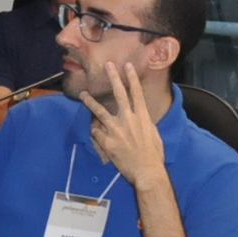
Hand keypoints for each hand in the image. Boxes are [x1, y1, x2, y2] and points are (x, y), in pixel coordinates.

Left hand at [83, 63, 168, 192]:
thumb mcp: (153, 135)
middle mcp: (129, 119)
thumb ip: (144, 123)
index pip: (136, 93)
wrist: (147, 171)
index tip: (127, 66)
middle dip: (113, 78)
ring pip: (100, 111)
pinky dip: (95, 131)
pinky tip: (94, 132)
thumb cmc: (154, 155)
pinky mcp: (108, 141)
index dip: (131, 78)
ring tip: (83, 93)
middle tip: (108, 65)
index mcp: (143, 117)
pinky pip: (97, 133)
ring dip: (91, 101)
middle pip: (119, 94)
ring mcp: (116, 130)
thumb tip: (139, 118)